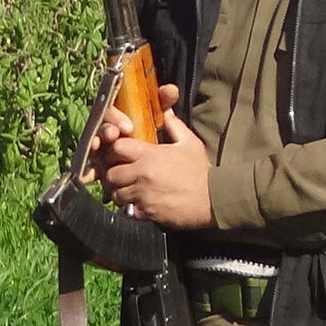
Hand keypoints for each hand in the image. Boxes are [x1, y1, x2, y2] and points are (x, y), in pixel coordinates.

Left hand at [99, 84, 214, 228]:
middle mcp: (142, 174)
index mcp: (150, 155)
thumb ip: (174, 127)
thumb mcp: (190, 144)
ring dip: (122, 192)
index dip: (115, 150)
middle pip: (111, 174)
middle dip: (115, 175)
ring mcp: (143, 195)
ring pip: (116, 194)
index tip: (121, 155)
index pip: (116, 147)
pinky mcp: (147, 212)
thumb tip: (167, 113)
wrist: (214, 199)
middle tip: (125, 176)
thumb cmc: (202, 171)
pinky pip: (128, 211)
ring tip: (133, 191)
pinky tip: (144, 204)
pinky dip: (133, 208)